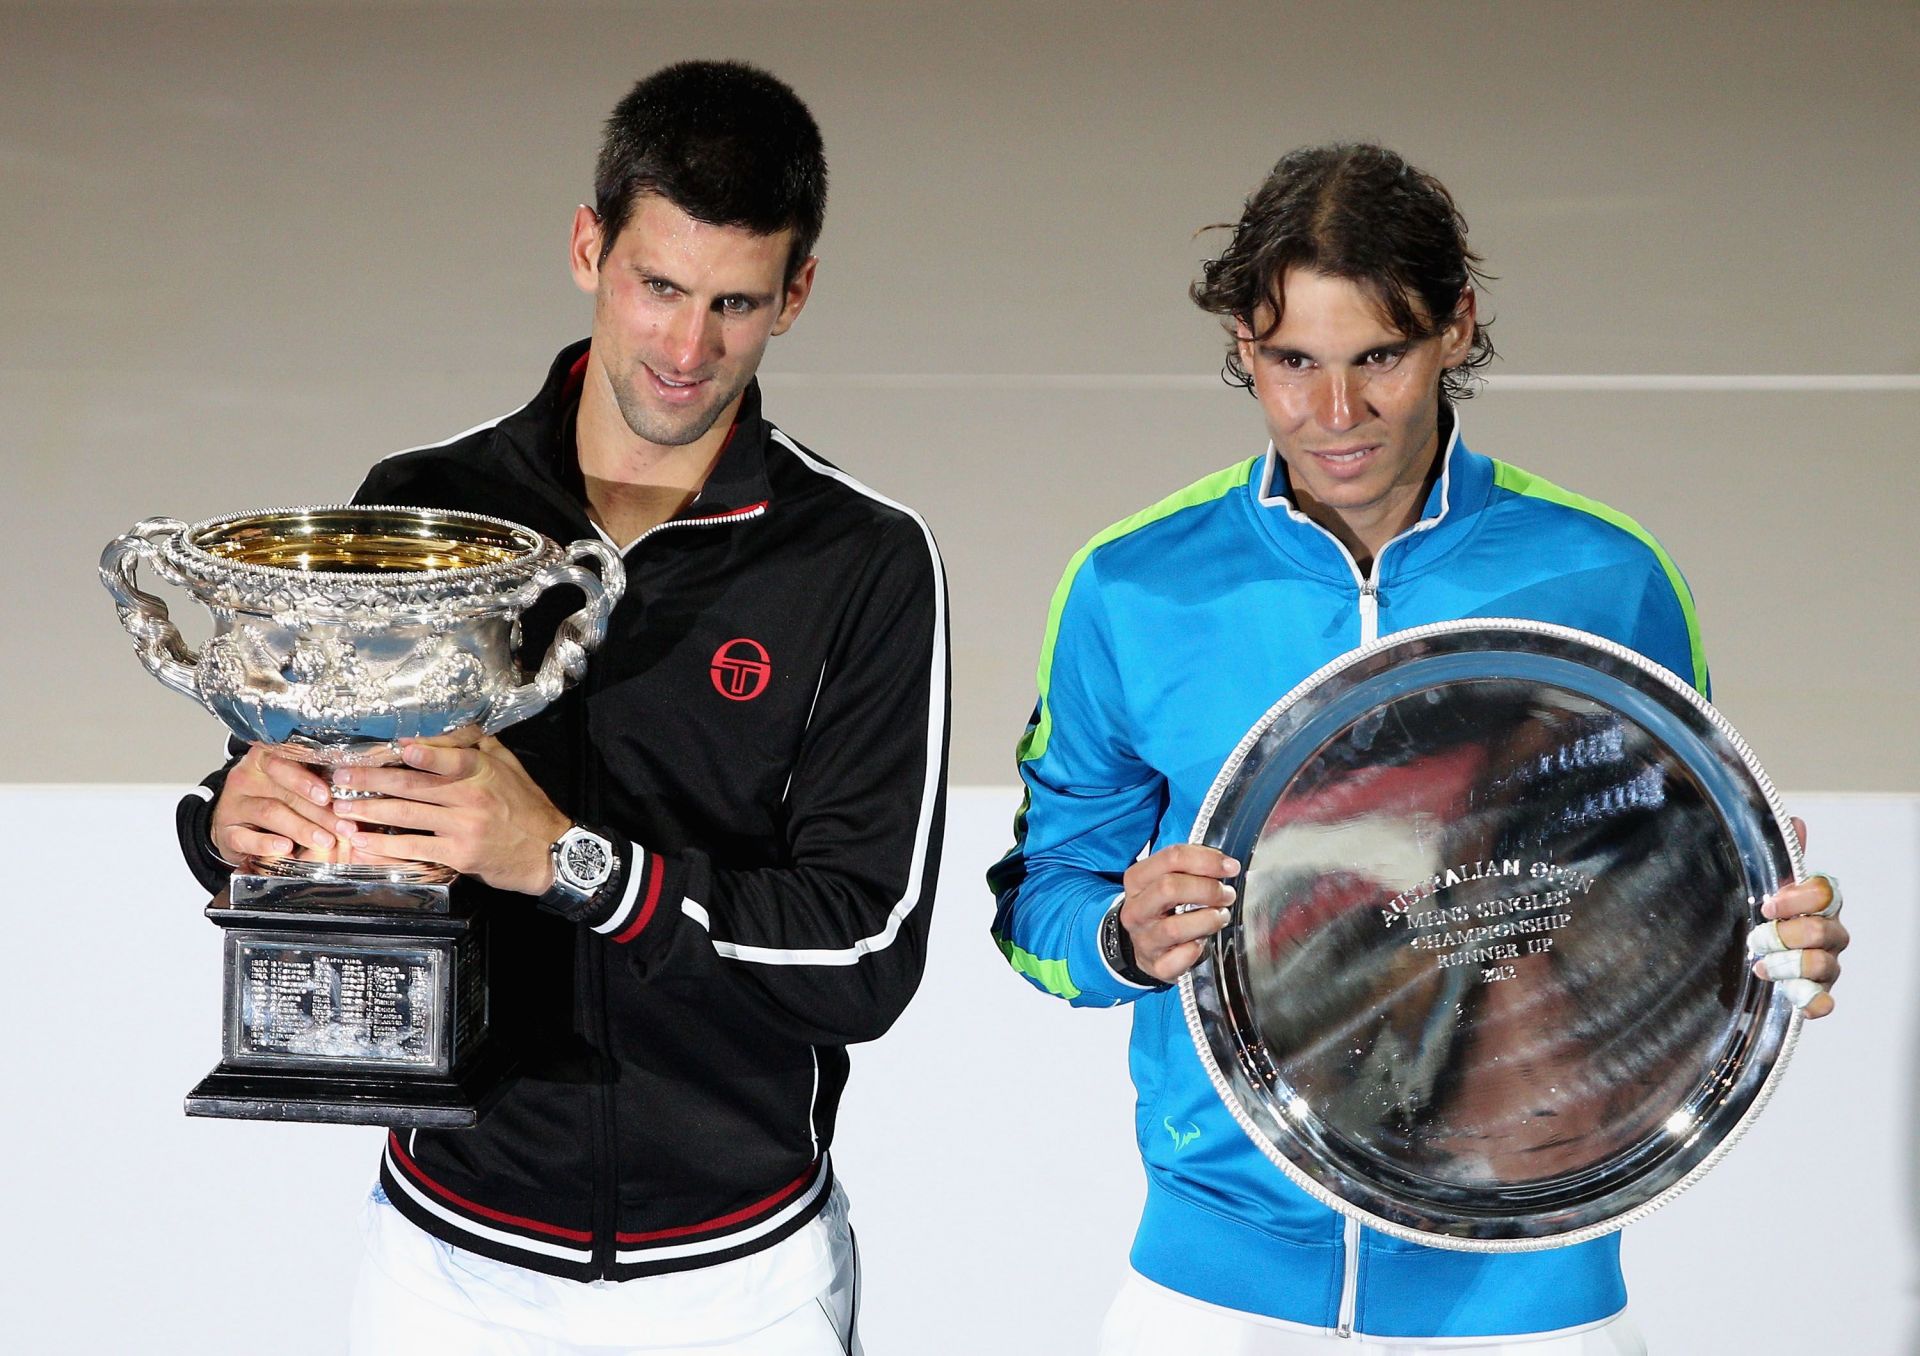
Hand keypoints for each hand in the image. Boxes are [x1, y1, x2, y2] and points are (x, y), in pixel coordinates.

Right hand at [210, 745, 343, 864]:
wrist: (233, 823)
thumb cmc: (273, 799)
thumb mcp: (291, 786)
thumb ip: (315, 785)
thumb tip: (353, 795)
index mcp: (265, 759)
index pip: (286, 762)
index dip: (308, 780)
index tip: (329, 796)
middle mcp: (247, 777)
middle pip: (284, 791)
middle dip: (318, 811)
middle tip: (342, 827)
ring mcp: (234, 804)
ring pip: (270, 812)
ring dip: (301, 828)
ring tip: (324, 841)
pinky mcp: (226, 831)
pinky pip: (244, 837)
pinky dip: (266, 844)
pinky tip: (284, 848)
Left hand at [328, 731, 571, 895]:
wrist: (547, 852)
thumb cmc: (525, 806)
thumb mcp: (508, 767)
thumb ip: (477, 747)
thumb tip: (445, 726)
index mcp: (482, 770)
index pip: (448, 757)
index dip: (421, 753)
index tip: (393, 748)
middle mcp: (471, 795)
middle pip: (413, 785)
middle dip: (372, 780)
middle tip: (341, 777)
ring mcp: (464, 826)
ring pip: (407, 815)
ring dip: (369, 811)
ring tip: (340, 808)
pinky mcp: (459, 854)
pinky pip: (415, 848)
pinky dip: (385, 846)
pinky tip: (362, 842)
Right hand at [1119, 844, 1239, 982]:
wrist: (1144, 946)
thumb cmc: (1163, 908)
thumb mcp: (1168, 879)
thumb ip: (1192, 867)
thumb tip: (1226, 864)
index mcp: (1137, 880)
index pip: (1171, 858)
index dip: (1206, 860)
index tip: (1230, 867)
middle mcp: (1136, 909)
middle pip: (1169, 888)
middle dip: (1207, 889)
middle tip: (1227, 895)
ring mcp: (1143, 939)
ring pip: (1174, 928)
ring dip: (1208, 920)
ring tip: (1221, 916)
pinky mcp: (1155, 965)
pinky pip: (1177, 960)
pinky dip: (1195, 951)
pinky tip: (1202, 944)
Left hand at [1749, 816, 1848, 1019]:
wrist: (1746, 953)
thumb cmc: (1761, 915)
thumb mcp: (1765, 883)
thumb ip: (1782, 857)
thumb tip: (1796, 820)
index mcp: (1819, 903)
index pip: (1826, 893)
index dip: (1797, 898)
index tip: (1768, 904)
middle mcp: (1830, 933)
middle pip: (1822, 931)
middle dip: (1784, 935)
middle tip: (1756, 938)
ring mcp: (1827, 965)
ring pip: (1823, 964)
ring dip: (1786, 965)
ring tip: (1760, 966)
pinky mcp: (1817, 993)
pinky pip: (1826, 1001)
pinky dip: (1814, 1003)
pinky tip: (1799, 1002)